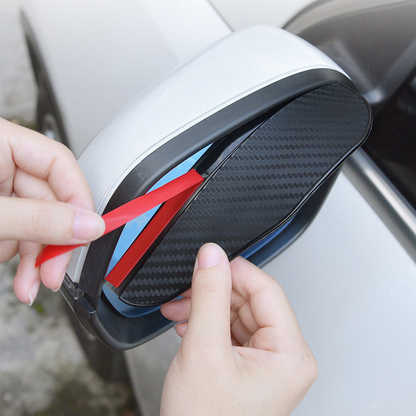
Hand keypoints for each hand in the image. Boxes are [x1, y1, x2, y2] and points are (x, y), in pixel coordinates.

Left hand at [0, 118, 104, 304]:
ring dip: (35, 258)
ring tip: (27, 284)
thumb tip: (88, 224)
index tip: (86, 232)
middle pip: (50, 200)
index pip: (58, 163)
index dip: (78, 199)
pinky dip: (20, 256)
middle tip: (53, 272)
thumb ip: (37, 220)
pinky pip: (19, 231)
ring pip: (35, 222)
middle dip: (52, 243)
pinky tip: (16, 274)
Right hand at [160, 243, 317, 415]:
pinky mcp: (248, 366)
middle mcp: (283, 357)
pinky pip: (230, 330)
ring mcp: (266, 362)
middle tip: (187, 291)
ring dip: (206, 308)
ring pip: (237, 313)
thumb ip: (208, 296)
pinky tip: (188, 326)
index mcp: (289, 354)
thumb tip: (212, 257)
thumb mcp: (204, 350)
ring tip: (180, 312)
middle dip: (214, 293)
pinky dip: (207, 324)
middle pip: (250, 300)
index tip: (209, 261)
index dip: (235, 272)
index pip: (266, 290)